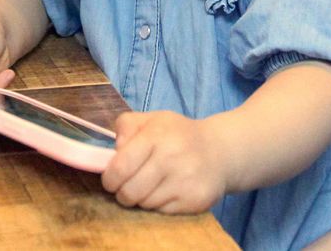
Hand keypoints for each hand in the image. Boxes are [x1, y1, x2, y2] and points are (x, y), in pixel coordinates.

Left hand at [102, 111, 228, 213]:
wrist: (220, 151)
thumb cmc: (178, 135)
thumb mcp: (153, 119)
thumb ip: (127, 125)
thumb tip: (116, 149)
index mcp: (157, 135)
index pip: (121, 167)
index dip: (110, 178)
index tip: (111, 179)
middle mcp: (171, 157)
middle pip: (129, 192)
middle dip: (122, 192)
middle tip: (127, 186)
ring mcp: (185, 181)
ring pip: (144, 204)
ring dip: (141, 198)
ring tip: (150, 185)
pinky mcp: (194, 200)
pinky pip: (162, 212)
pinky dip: (159, 205)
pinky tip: (167, 191)